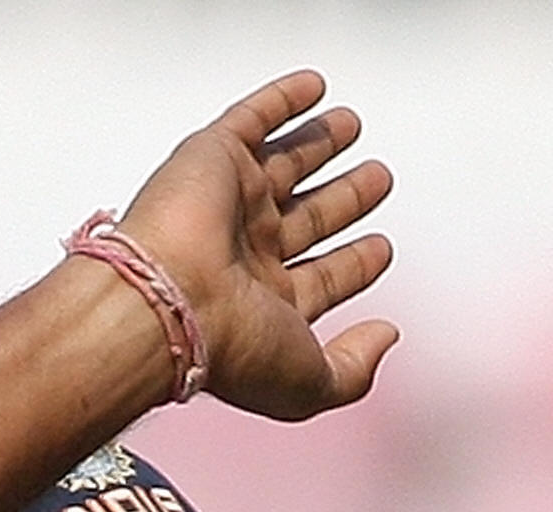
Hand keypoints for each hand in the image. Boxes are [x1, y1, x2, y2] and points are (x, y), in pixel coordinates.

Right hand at [112, 71, 397, 419]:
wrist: (168, 301)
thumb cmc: (225, 346)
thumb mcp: (310, 382)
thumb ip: (354, 369)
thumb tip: (384, 340)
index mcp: (266, 304)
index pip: (323, 278)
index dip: (356, 264)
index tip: (380, 250)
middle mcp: (246, 253)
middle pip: (310, 217)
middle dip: (345, 199)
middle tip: (376, 180)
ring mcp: (231, 203)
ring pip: (286, 164)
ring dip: (320, 145)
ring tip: (352, 127)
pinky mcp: (214, 159)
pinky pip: (253, 118)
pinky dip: (283, 100)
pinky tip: (313, 89)